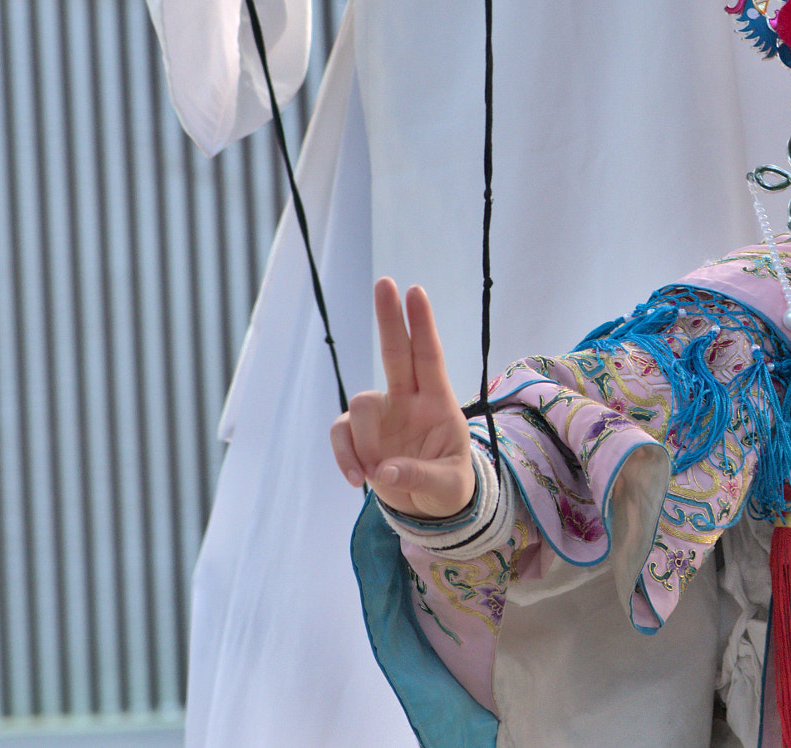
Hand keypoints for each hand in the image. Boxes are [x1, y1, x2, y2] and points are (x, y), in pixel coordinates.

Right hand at [329, 279, 475, 518]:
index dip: (422, 325)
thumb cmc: (449, 485)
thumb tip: (385, 471)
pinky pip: (342, 434)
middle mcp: (408, 399)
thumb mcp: (447, 485)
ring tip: (379, 473)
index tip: (416, 291)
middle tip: (385, 282)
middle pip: (395, 351)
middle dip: (389, 318)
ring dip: (365, 440)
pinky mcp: (360, 435)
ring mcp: (382, 414)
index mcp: (438, 401)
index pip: (429, 356)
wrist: (430, 507)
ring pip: (360, 404)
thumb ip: (419, 477)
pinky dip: (345, 456)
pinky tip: (359, 480)